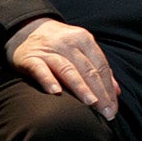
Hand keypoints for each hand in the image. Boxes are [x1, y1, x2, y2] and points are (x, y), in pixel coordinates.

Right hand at [5, 17, 119, 120]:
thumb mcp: (80, 48)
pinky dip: (48, 80)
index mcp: (83, 39)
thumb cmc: (58, 44)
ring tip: (91, 103)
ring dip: (80, 88)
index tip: (113, 108)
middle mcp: (68, 43)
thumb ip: (97, 68)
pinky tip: (55, 92)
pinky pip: (40, 70)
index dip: (108, 88)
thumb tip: (116, 92)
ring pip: (68, 70)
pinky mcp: (30, 57)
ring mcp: (48, 50)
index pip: (100, 66)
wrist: (26, 27)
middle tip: (106, 113)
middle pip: (87, 70)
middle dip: (100, 93)